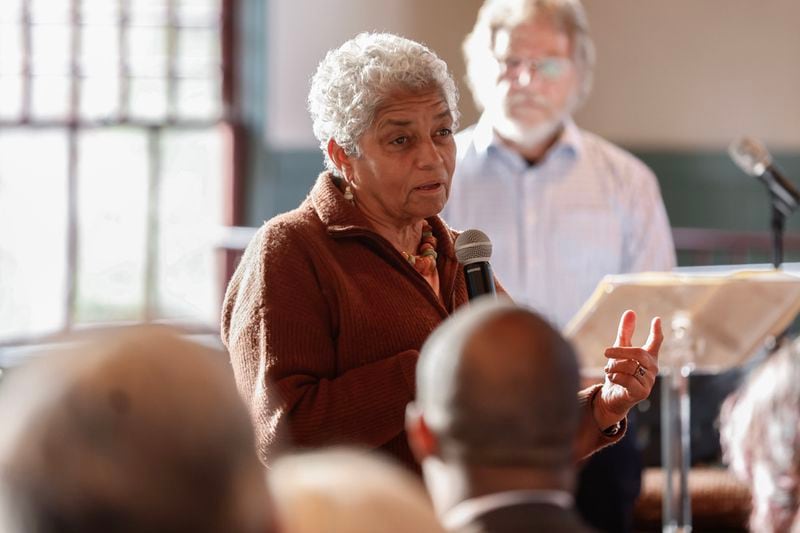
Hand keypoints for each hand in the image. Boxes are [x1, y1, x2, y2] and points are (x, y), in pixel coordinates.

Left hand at [593, 310, 661, 429]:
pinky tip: (612, 377)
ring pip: (630, 366)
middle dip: (620, 351)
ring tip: (608, 370)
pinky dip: (616, 376)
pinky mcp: (642, 392)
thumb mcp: (619, 351)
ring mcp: (649, 381)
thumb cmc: (618, 373)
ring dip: (614, 366)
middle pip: (639, 353)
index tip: (657, 320)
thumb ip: (625, 333)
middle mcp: (652, 369)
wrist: (611, 397)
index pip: (656, 342)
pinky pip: (627, 379)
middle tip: (606, 351)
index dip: (656, 331)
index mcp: (648, 357)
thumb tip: (630, 312)